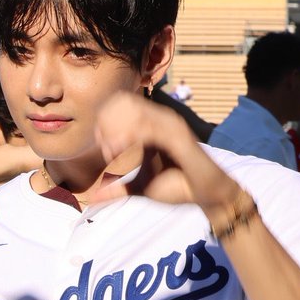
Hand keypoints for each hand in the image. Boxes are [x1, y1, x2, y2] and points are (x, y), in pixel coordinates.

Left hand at [90, 92, 240, 219]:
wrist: (207, 196)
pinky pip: (150, 130)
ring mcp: (171, 125)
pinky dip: (133, 142)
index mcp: (152, 123)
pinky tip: (128, 156)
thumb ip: (117, 187)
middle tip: (109, 153)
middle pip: (123, 102)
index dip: (104, 122)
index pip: (120, 103)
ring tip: (116, 155)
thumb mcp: (139, 187)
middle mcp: (161, 118)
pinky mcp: (179, 137)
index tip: (105, 149)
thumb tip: (92, 198)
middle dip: (108, 125)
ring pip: (134, 114)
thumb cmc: (177, 187)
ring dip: (118, 135)